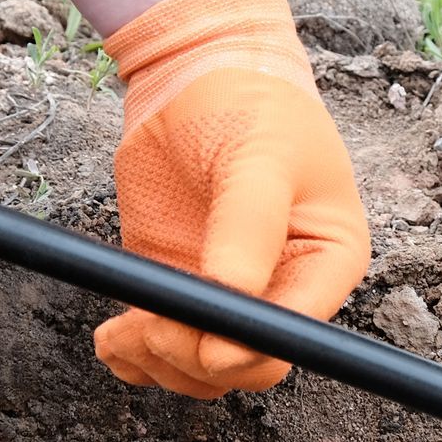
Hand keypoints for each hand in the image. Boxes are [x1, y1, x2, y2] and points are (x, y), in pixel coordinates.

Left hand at [93, 0, 369, 397]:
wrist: (195, 74)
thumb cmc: (248, 105)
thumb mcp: (258, 157)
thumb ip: (248, 228)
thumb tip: (231, 299)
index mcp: (326, 259)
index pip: (297, 332)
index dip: (250, 348)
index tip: (203, 342)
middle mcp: (281, 287)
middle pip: (246, 363)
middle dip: (196, 355)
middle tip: (151, 324)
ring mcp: (226, 292)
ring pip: (199, 366)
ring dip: (158, 361)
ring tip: (123, 329)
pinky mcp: (178, 285)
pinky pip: (159, 346)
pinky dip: (133, 354)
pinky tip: (114, 338)